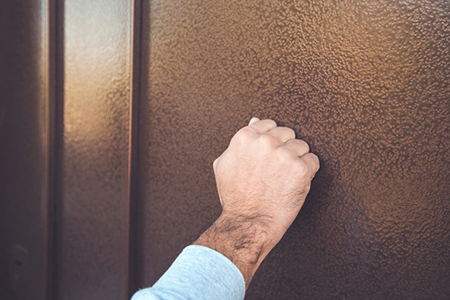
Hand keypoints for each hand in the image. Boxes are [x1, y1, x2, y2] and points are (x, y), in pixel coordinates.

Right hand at [194, 117, 319, 286]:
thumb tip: (255, 120)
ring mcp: (284, 154)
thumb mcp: (225, 164)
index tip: (270, 157)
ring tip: (285, 179)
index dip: (272, 142)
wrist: (248, 223)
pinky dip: (307, 173)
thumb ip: (240, 141)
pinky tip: (294, 184)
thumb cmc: (235, 197)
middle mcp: (265, 142)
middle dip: (285, 149)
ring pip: (303, 146)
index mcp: (246, 137)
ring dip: (297, 161)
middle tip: (277, 170)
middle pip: (288, 134)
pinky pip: (313, 161)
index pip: (270, 125)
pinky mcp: (300, 169)